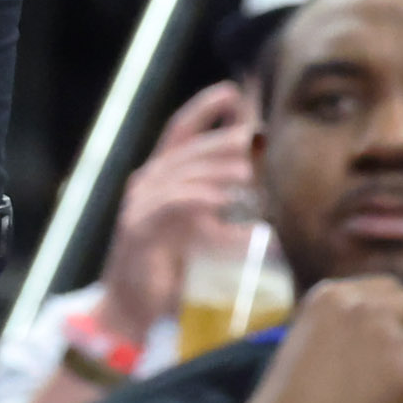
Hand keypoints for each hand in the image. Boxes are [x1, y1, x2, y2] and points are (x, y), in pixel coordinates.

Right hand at [97, 82, 252, 343]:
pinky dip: (196, 199)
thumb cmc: (169, 273)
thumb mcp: (202, 242)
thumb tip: (270, 230)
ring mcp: (141, 204)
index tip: (233, 92)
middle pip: (188, 148)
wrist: (132, 309)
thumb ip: (230, 229)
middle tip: (257, 137)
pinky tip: (219, 200)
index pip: (181, 132)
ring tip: (249, 171)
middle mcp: (148, 183)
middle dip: (222, 138)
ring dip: (216, 168)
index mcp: (162, 178)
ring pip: (182, 173)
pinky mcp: (139, 229)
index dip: (204, 109)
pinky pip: (170, 205)